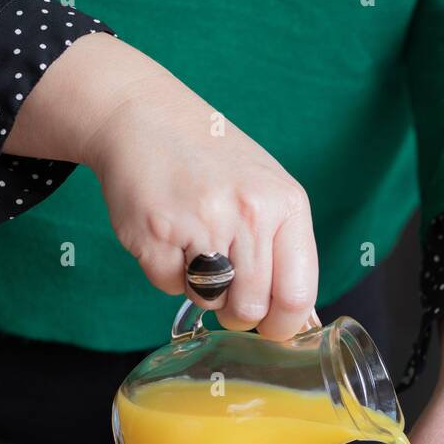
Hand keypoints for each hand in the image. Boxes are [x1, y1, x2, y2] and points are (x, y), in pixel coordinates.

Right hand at [5, 33, 317, 339]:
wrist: (144, 116)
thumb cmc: (212, 163)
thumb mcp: (266, 193)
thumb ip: (285, 252)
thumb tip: (298, 321)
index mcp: (286, 204)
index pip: (297, 296)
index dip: (283, 325)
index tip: (272, 327)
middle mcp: (249, 212)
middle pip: (250, 308)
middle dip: (237, 311)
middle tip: (226, 285)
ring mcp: (202, 222)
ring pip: (210, 301)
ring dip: (202, 288)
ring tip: (196, 244)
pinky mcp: (157, 232)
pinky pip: (169, 285)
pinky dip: (167, 271)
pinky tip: (169, 232)